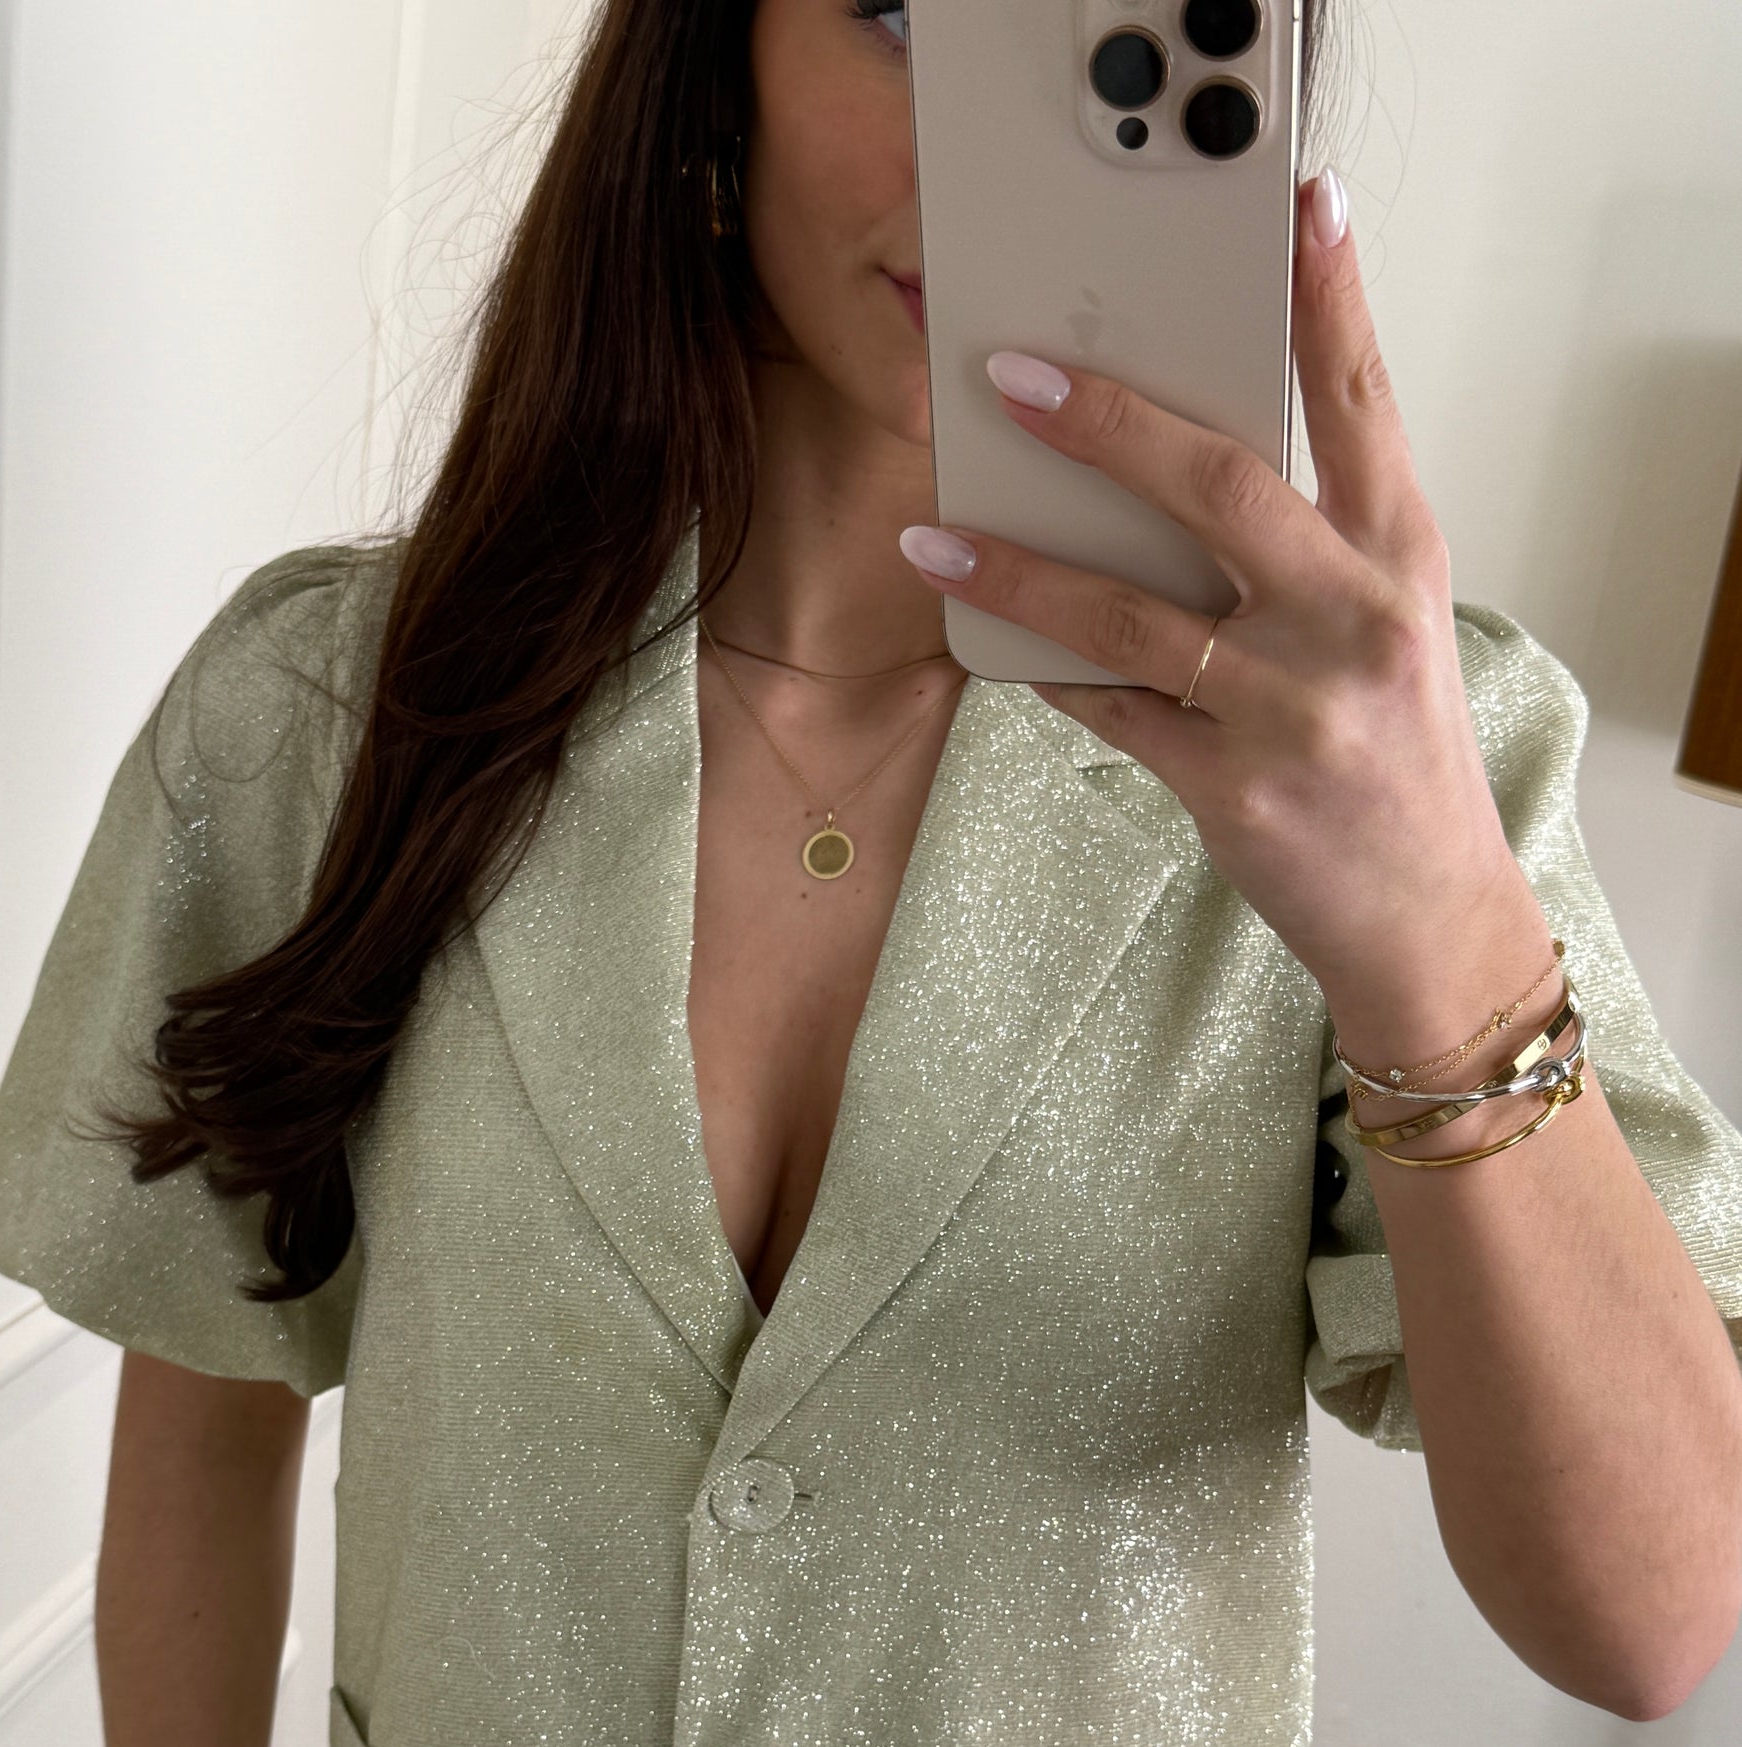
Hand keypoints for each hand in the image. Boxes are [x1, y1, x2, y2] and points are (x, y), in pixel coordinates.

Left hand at [899, 170, 1552, 1061]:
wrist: (1429, 918)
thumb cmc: (1396, 760)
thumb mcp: (1384, 631)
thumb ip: (1309, 550)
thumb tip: (1166, 475)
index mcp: (1399, 559)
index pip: (1361, 404)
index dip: (1330, 302)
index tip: (1297, 211)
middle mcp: (1352, 619)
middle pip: (1219, 486)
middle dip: (1105, 422)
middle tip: (1012, 376)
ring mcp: (1293, 707)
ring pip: (1129, 615)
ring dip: (1020, 569)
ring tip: (936, 535)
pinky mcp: (1236, 788)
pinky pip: (1112, 712)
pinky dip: (1048, 674)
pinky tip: (995, 644)